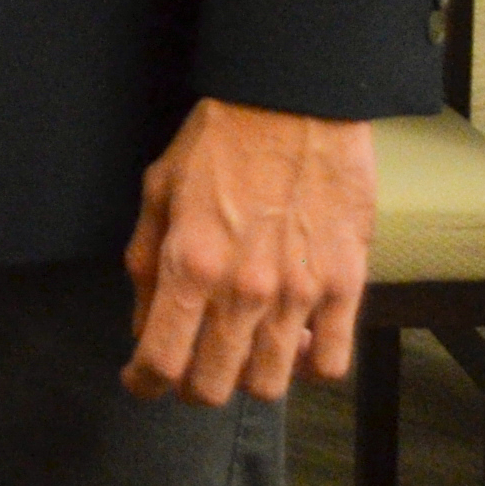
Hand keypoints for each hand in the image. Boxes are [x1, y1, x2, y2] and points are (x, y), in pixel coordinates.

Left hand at [122, 99, 372, 403]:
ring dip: (249, 379)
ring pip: (270, 385)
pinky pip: (332, 364)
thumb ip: (145, 260)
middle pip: (213, 387)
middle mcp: (244, 290)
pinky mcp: (344, 285)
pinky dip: (310, 368)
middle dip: (192, 387)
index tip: (140, 380)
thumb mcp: (159, 187)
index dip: (143, 382)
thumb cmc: (222, 137)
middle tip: (190, 367)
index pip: (160, 361)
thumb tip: (142, 321)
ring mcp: (299, 293)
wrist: (296, 99)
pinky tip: (297, 345)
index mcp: (190, 264)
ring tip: (244, 353)